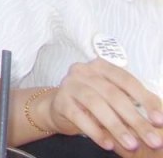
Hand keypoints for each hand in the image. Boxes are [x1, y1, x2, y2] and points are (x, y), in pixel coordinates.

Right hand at [45, 59, 162, 152]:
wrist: (58, 107)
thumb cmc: (92, 102)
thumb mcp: (112, 99)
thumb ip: (132, 105)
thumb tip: (156, 122)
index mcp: (102, 67)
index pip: (128, 81)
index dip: (146, 100)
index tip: (160, 120)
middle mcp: (84, 71)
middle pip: (114, 95)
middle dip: (136, 120)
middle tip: (152, 140)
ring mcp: (69, 84)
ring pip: (96, 104)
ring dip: (117, 127)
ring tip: (132, 144)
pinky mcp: (60, 101)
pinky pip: (79, 117)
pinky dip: (95, 132)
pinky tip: (108, 144)